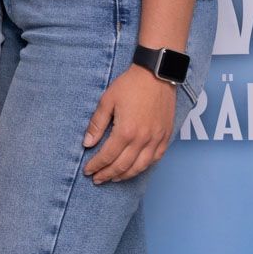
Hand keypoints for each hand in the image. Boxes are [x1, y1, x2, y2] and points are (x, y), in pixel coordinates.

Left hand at [81, 67, 178, 183]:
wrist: (156, 74)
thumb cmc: (130, 85)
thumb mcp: (107, 101)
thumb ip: (97, 124)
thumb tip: (87, 143)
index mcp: (125, 131)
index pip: (107, 156)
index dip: (96, 165)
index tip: (88, 171)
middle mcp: (142, 139)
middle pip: (122, 165)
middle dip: (107, 174)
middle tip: (97, 179)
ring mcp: (156, 139)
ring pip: (140, 167)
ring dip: (125, 175)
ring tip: (113, 179)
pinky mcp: (166, 136)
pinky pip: (155, 159)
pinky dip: (143, 167)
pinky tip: (135, 169)